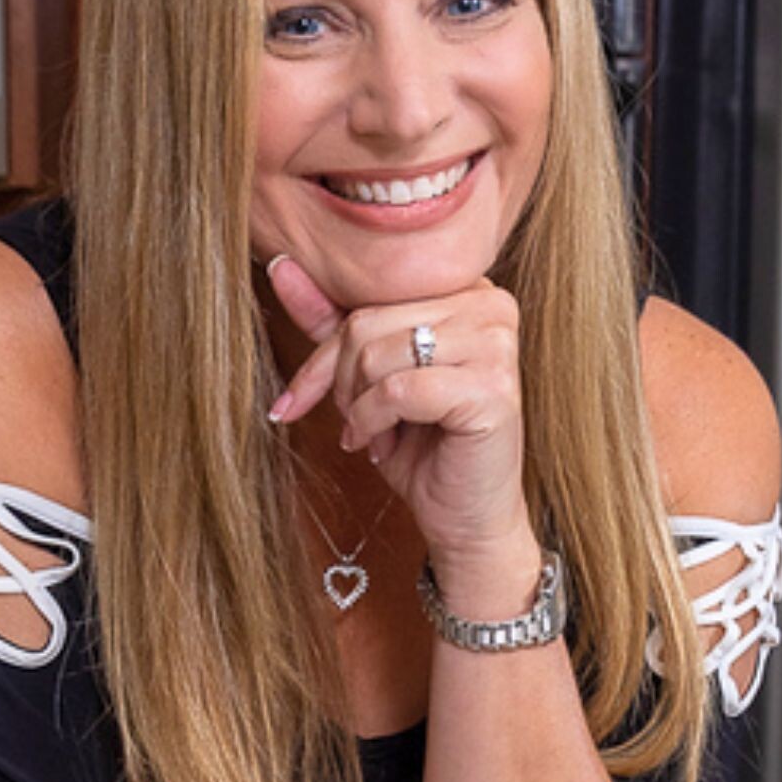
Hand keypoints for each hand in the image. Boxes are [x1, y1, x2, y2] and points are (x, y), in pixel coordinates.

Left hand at [267, 255, 538, 607]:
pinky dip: (373, 423)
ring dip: (358, 407)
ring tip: (376, 434)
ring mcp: (498, 343)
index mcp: (466, 287)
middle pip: (367, 322)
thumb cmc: (423, 444)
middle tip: (357, 421)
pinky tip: (382, 446)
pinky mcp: (494, 387)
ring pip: (378, 354)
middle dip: (342, 383)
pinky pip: (398, 390)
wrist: (468, 517)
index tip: (299, 397)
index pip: (367, 299)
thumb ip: (334, 320)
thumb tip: (283, 264)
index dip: (327, 354)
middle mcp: (491, 303)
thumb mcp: (370, 377)